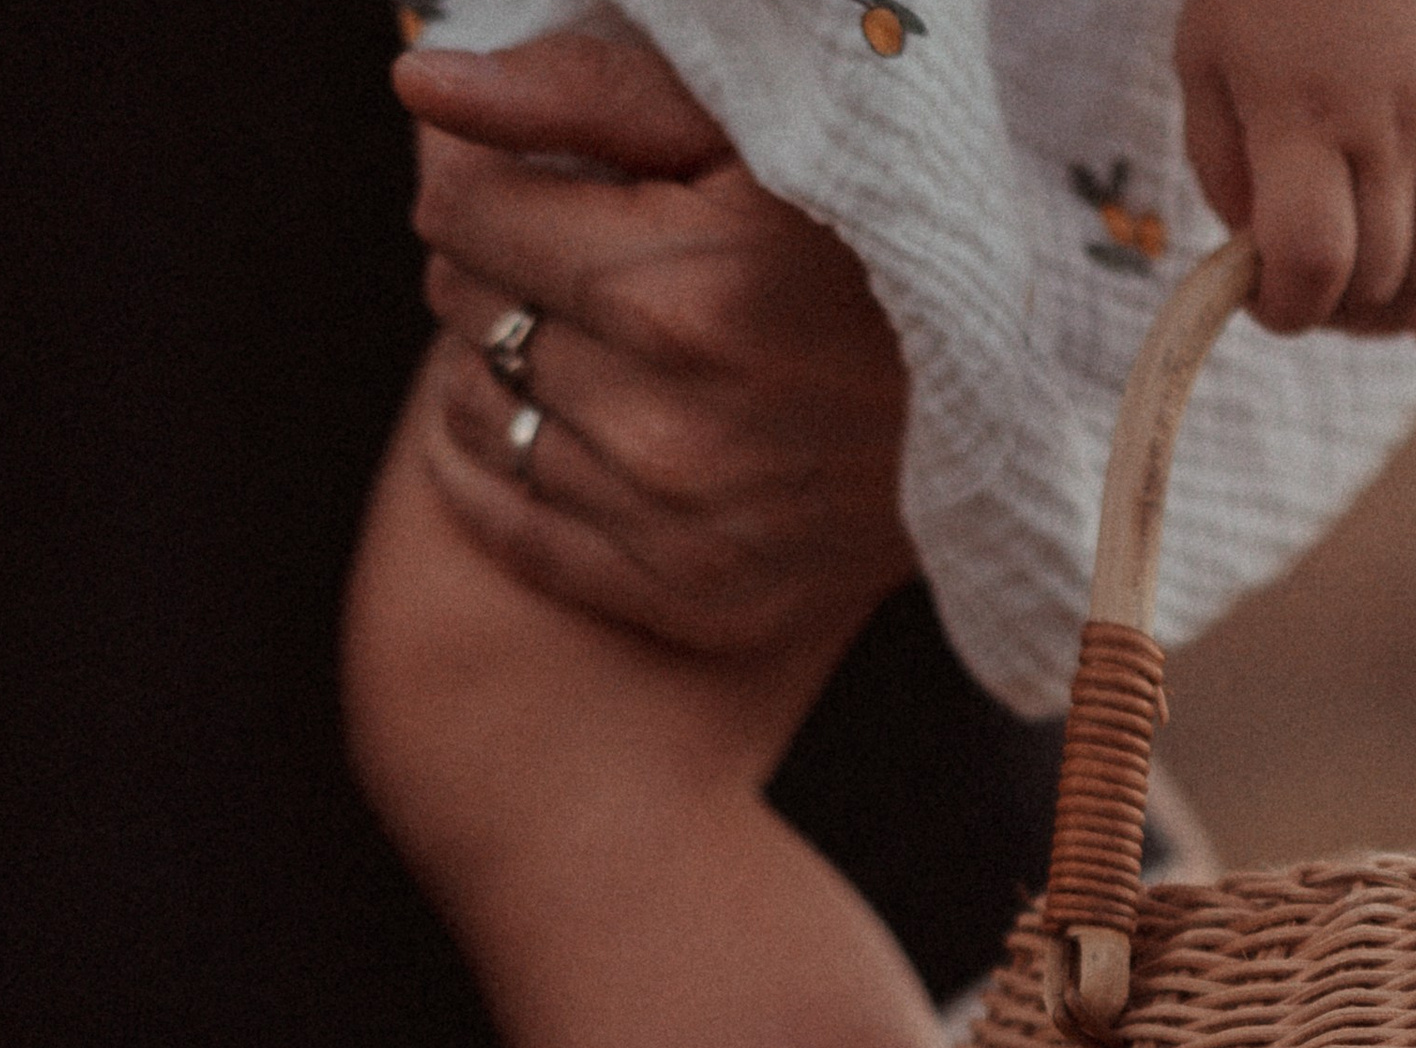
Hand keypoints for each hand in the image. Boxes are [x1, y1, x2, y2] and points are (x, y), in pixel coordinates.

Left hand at [394, 32, 912, 658]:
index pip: (461, 213)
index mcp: (676, 295)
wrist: (995, 415)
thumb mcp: (747, 132)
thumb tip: (421, 82)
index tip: (542, 189)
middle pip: (469, 313)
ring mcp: (676, 528)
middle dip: (499, 272)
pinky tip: (533, 425)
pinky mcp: (689, 597)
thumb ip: (580, 90)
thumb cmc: (871, 248)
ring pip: (480, 416)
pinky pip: (511, 530)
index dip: (486, 184)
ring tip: (582, 344)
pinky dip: (491, 473)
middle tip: (579, 266)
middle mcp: (666, 427)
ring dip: (503, 367)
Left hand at [1173, 0, 1415, 346]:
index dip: (1286, 309)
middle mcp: (1387, 125)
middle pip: (1376, 276)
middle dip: (1332, 313)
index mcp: (1304, 116)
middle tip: (1303, 292)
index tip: (1264, 297)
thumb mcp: (1206, 68)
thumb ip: (1226, 176)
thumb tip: (1263, 264)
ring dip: (1391, 313)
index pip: (1313, 262)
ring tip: (1353, 306)